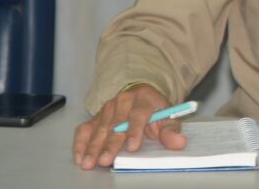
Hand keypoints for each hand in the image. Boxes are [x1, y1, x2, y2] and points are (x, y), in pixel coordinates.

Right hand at [72, 84, 186, 169]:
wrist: (140, 95)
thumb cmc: (154, 110)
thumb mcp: (167, 117)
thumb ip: (171, 131)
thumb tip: (179, 142)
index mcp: (143, 99)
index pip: (138, 115)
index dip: (135, 130)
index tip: (133, 146)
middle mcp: (123, 101)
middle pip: (115, 124)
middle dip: (110, 144)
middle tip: (105, 160)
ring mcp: (107, 109)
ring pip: (99, 128)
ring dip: (92, 147)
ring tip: (88, 163)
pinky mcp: (96, 116)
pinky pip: (85, 129)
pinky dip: (80, 142)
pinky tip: (79, 156)